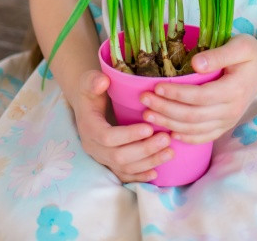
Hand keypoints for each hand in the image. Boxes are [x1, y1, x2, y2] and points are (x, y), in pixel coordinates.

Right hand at [70, 69, 174, 183]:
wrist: (87, 103)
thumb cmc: (92, 90)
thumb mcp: (89, 81)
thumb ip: (94, 81)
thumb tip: (103, 81)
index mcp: (89, 127)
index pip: (108, 137)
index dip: (128, 135)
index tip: (149, 128)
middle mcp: (93, 147)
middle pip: (118, 157)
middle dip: (144, 150)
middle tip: (166, 139)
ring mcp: (101, 157)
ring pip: (124, 168)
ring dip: (148, 162)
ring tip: (169, 152)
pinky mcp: (109, 163)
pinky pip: (124, 175)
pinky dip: (139, 176)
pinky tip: (156, 173)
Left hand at [139, 33, 256, 143]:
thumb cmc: (249, 54)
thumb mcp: (240, 46)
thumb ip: (219, 55)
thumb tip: (196, 64)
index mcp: (234, 89)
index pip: (200, 96)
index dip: (177, 94)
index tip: (157, 86)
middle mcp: (231, 110)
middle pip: (193, 116)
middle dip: (166, 109)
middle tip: (144, 100)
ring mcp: (228, 121)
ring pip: (194, 129)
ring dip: (169, 123)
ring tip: (148, 115)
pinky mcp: (224, 125)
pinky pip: (204, 137)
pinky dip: (185, 137)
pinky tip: (169, 132)